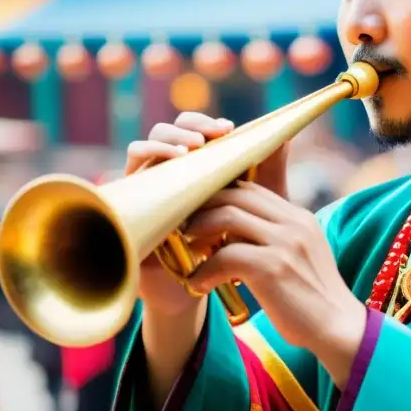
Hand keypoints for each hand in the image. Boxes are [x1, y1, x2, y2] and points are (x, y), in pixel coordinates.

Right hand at [124, 111, 289, 316]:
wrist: (203, 286)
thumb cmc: (230, 243)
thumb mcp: (253, 206)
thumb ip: (265, 172)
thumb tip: (283, 135)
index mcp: (197, 166)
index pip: (193, 129)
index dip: (206, 123)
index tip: (228, 129)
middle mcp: (168, 172)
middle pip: (167, 131)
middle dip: (187, 127)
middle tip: (208, 138)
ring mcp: (146, 187)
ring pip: (142, 147)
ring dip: (165, 142)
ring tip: (190, 151)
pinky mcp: (129, 205)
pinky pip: (127, 174)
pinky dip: (145, 161)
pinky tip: (168, 170)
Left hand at [184, 182, 365, 388]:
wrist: (337, 327)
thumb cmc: (312, 299)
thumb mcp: (299, 256)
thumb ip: (273, 238)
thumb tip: (232, 232)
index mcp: (299, 217)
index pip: (251, 189)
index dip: (219, 196)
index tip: (199, 215)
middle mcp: (293, 223)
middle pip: (236, 194)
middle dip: (203, 208)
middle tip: (185, 230)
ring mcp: (285, 243)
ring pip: (227, 216)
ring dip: (199, 232)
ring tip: (190, 253)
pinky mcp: (273, 268)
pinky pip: (225, 256)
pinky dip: (204, 270)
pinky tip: (199, 285)